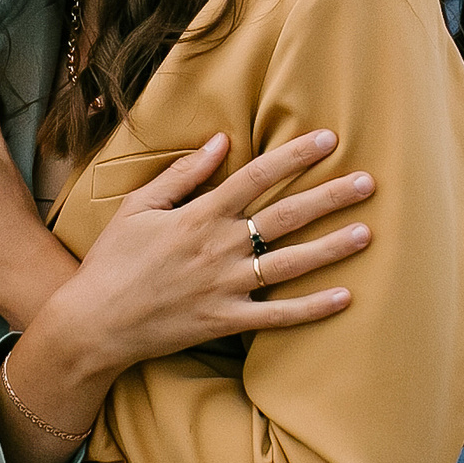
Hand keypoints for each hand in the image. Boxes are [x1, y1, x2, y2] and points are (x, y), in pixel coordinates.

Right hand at [0, 130, 375, 462]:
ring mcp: (225, 287)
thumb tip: (221, 141)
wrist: (94, 323)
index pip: (256, 176)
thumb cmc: (112, 261)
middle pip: (286, 215)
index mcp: (198, 215)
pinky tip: (345, 297)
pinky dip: (312, 309)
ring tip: (367, 233)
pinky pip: (278, 316)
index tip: (328, 139)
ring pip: (290, 264)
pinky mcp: (225, 321)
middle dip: (330, 196)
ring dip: (332, 247)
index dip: (294, 155)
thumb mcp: (137, 207)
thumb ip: (182, 173)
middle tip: (369, 182)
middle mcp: (218, 247)